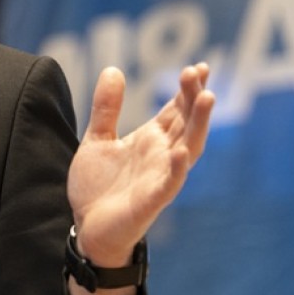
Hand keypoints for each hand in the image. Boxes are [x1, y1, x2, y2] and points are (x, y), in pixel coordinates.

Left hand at [67, 63, 215, 266]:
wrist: (87, 227)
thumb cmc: (98, 187)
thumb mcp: (97, 139)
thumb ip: (107, 108)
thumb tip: (113, 69)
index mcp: (151, 140)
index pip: (176, 110)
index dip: (187, 89)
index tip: (198, 67)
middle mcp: (161, 156)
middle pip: (185, 122)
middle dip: (193, 98)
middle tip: (198, 72)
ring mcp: (160, 177)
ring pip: (187, 148)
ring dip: (198, 124)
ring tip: (206, 98)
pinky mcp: (151, 200)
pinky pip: (169, 183)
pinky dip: (176, 168)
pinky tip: (179, 151)